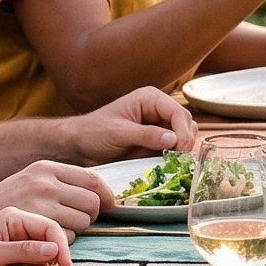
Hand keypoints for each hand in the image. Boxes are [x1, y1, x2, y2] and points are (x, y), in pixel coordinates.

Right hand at [0, 158, 111, 235]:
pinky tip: (43, 242)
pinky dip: (59, 246)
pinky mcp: (34, 225)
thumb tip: (98, 195)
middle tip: (74, 226)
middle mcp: (45, 181)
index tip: (109, 208)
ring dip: (73, 234)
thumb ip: (58, 187)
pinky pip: (65, 239)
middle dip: (89, 218)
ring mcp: (39, 202)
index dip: (107, 197)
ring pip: (82, 223)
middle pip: (93, 202)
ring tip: (52, 236)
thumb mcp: (28, 186)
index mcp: (46, 168)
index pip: (93, 179)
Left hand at [65, 87, 198, 161]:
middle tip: (178, 160)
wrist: (79, 146)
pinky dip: (175, 158)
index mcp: (150, 98)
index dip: (183, 131)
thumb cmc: (94, 133)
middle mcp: (158, 110)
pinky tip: (170, 166)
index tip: (180, 150)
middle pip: (186, 123)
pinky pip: (174, 149)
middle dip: (185, 141)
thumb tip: (173, 140)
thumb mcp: (119, 133)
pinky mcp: (156, 143)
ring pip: (184, 136)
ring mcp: (158, 127)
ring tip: (173, 163)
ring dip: (182, 150)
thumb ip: (146, 135)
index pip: (178, 113)